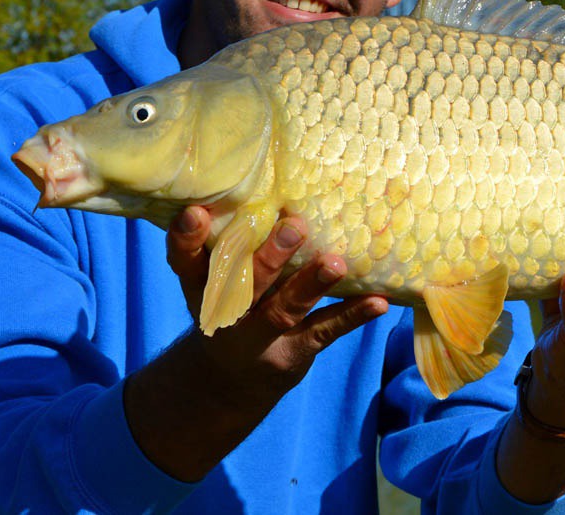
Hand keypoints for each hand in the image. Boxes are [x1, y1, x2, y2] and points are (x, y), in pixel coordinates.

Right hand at [166, 206, 388, 392]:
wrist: (230, 381)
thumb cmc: (230, 307)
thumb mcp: (215, 283)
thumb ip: (234, 244)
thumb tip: (271, 183)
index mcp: (203, 288)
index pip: (186, 263)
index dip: (186, 239)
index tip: (195, 212)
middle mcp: (228, 314)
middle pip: (246, 286)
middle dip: (269, 258)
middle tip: (293, 227)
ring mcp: (261, 336)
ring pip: (285, 309)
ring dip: (311, 284)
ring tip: (335, 262)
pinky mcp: (295, 351)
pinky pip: (325, 330)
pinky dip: (352, 316)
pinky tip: (378, 302)